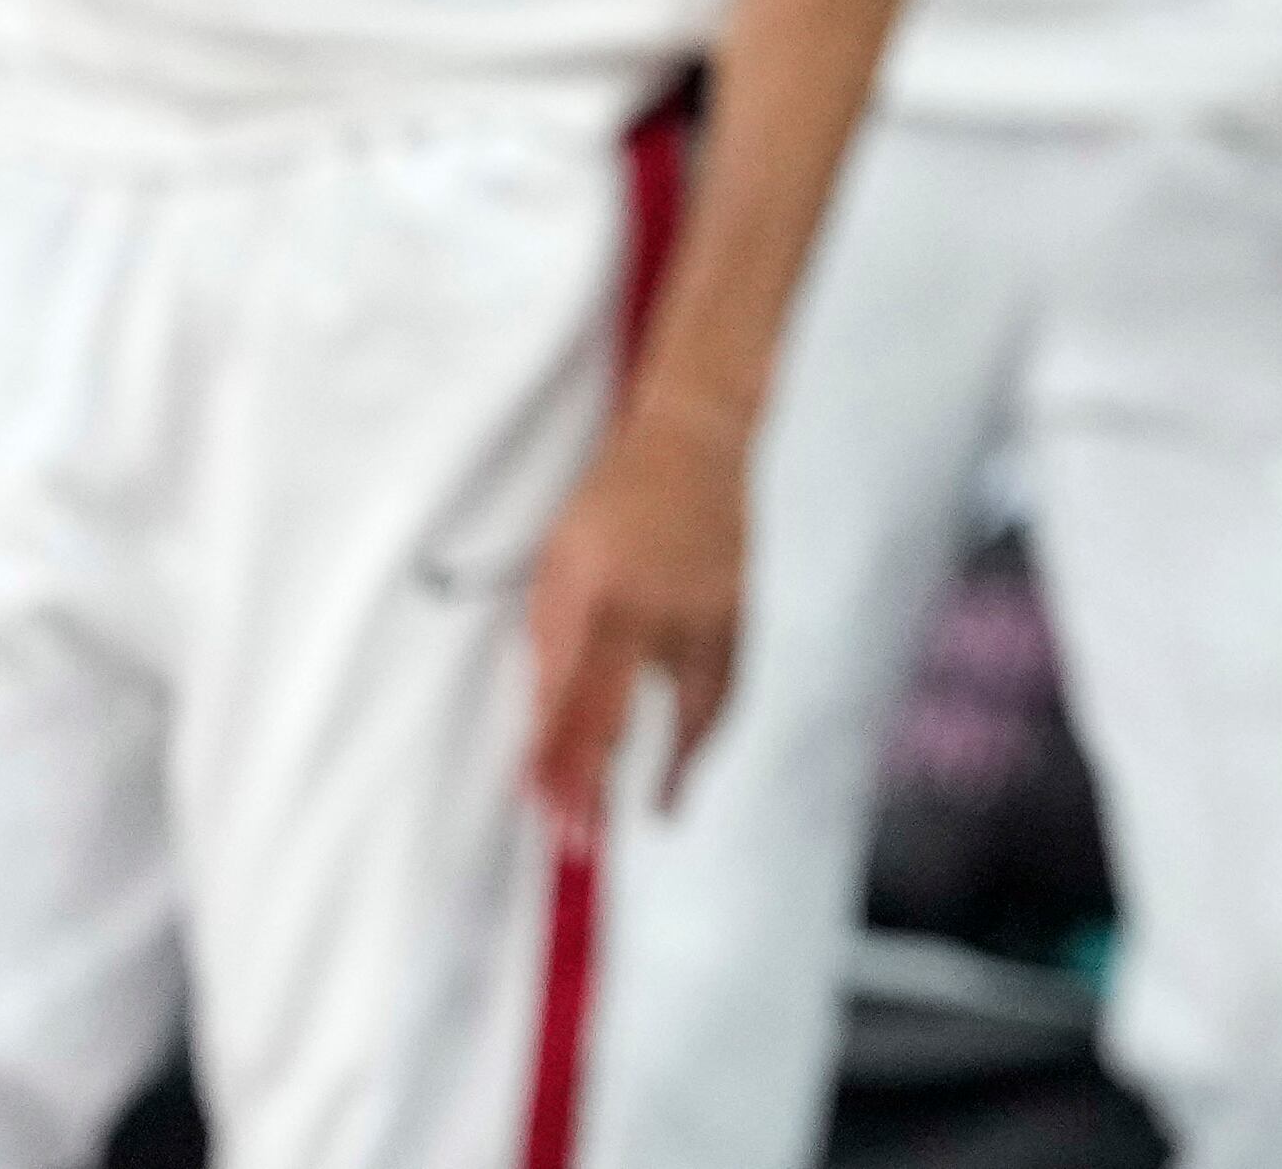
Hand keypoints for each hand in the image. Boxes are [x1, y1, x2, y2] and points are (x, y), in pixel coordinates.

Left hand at [521, 392, 749, 833]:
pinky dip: (708, 730)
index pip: (570, 699)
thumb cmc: (613, 502)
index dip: (556, 761)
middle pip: (620, 716)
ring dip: (670, 767)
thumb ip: (552, 647)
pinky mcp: (740, 612)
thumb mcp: (560, 566)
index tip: (542, 809)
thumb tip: (544, 727)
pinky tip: (690, 759)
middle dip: (595, 783)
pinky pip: (725, 688)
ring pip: (688, 712)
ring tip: (656, 811)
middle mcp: (658, 612)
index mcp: (600, 596)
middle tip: (579, 840)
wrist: (697, 441)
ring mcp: (708, 613)